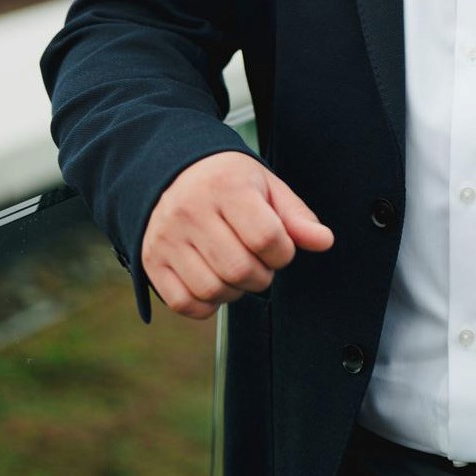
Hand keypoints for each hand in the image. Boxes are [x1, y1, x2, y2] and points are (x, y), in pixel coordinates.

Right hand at [140, 153, 334, 319]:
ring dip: (236, 290)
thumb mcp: (266, 186)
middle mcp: (190, 211)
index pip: (267, 238)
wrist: (172, 172)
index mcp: (225, 186)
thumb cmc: (228, 181)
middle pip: (240, 269)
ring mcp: (166, 238)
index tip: (279, 245)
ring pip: (212, 290)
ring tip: (236, 268)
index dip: (283, 252)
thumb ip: (296, 216)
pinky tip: (214, 281)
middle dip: (262, 275)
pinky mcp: (151, 260)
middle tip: (260, 260)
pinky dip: (207, 304)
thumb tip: (324, 241)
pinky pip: (184, 303)